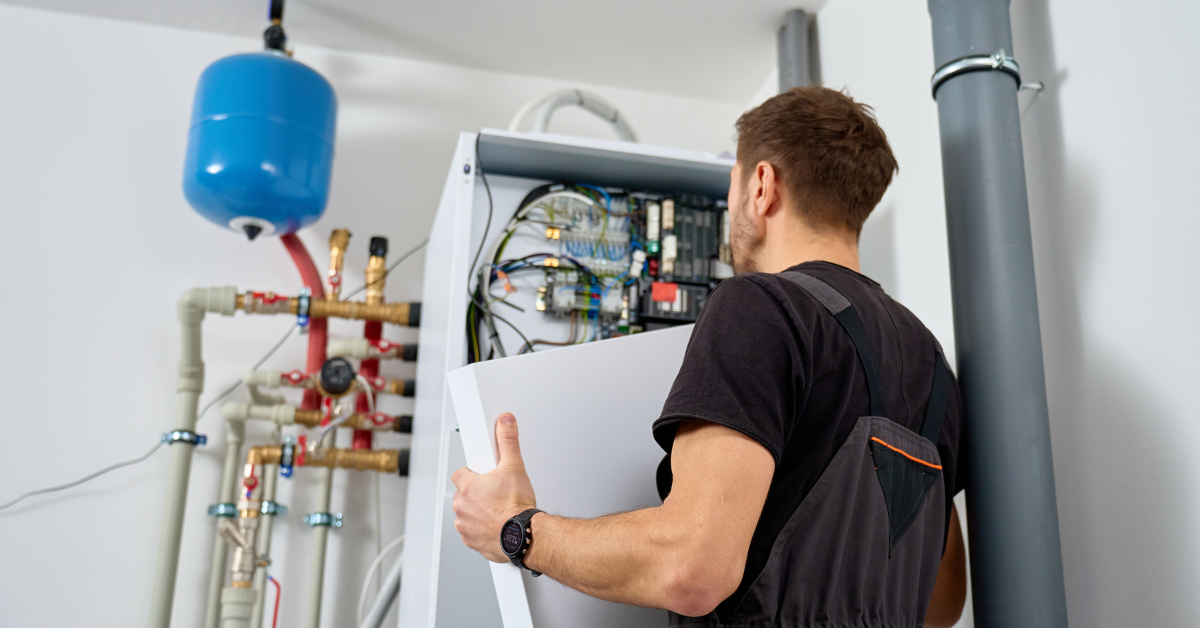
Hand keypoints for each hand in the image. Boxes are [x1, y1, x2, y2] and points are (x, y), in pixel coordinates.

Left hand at [451, 413, 536, 562]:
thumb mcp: (514, 467)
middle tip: (494, 493)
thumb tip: (505, 423)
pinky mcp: (472, 541)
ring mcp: (465, 525)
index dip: (471, 474)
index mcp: (468, 487)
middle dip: (476, 494)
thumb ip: (508, 441)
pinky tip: (497, 524)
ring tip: (497, 510)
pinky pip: (472, 533)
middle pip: (463, 495)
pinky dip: (482, 529)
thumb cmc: (516, 507)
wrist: (524, 536)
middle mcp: (462, 507)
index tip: (482, 476)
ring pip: (466, 514)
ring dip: (477, 512)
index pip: (459, 474)